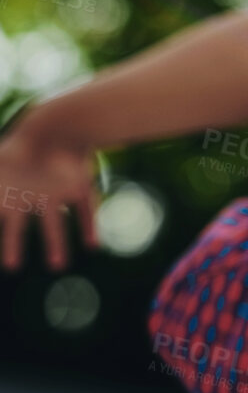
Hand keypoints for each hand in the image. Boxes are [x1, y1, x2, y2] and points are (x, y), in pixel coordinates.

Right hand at [0, 110, 99, 270]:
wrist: (56, 126)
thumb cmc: (22, 146)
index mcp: (14, 196)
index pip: (7, 226)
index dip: (9, 245)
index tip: (8, 265)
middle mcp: (34, 197)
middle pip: (24, 228)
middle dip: (16, 246)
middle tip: (13, 266)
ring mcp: (57, 192)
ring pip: (56, 224)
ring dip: (57, 244)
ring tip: (58, 266)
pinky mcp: (79, 185)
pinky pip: (86, 209)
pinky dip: (89, 226)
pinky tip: (93, 244)